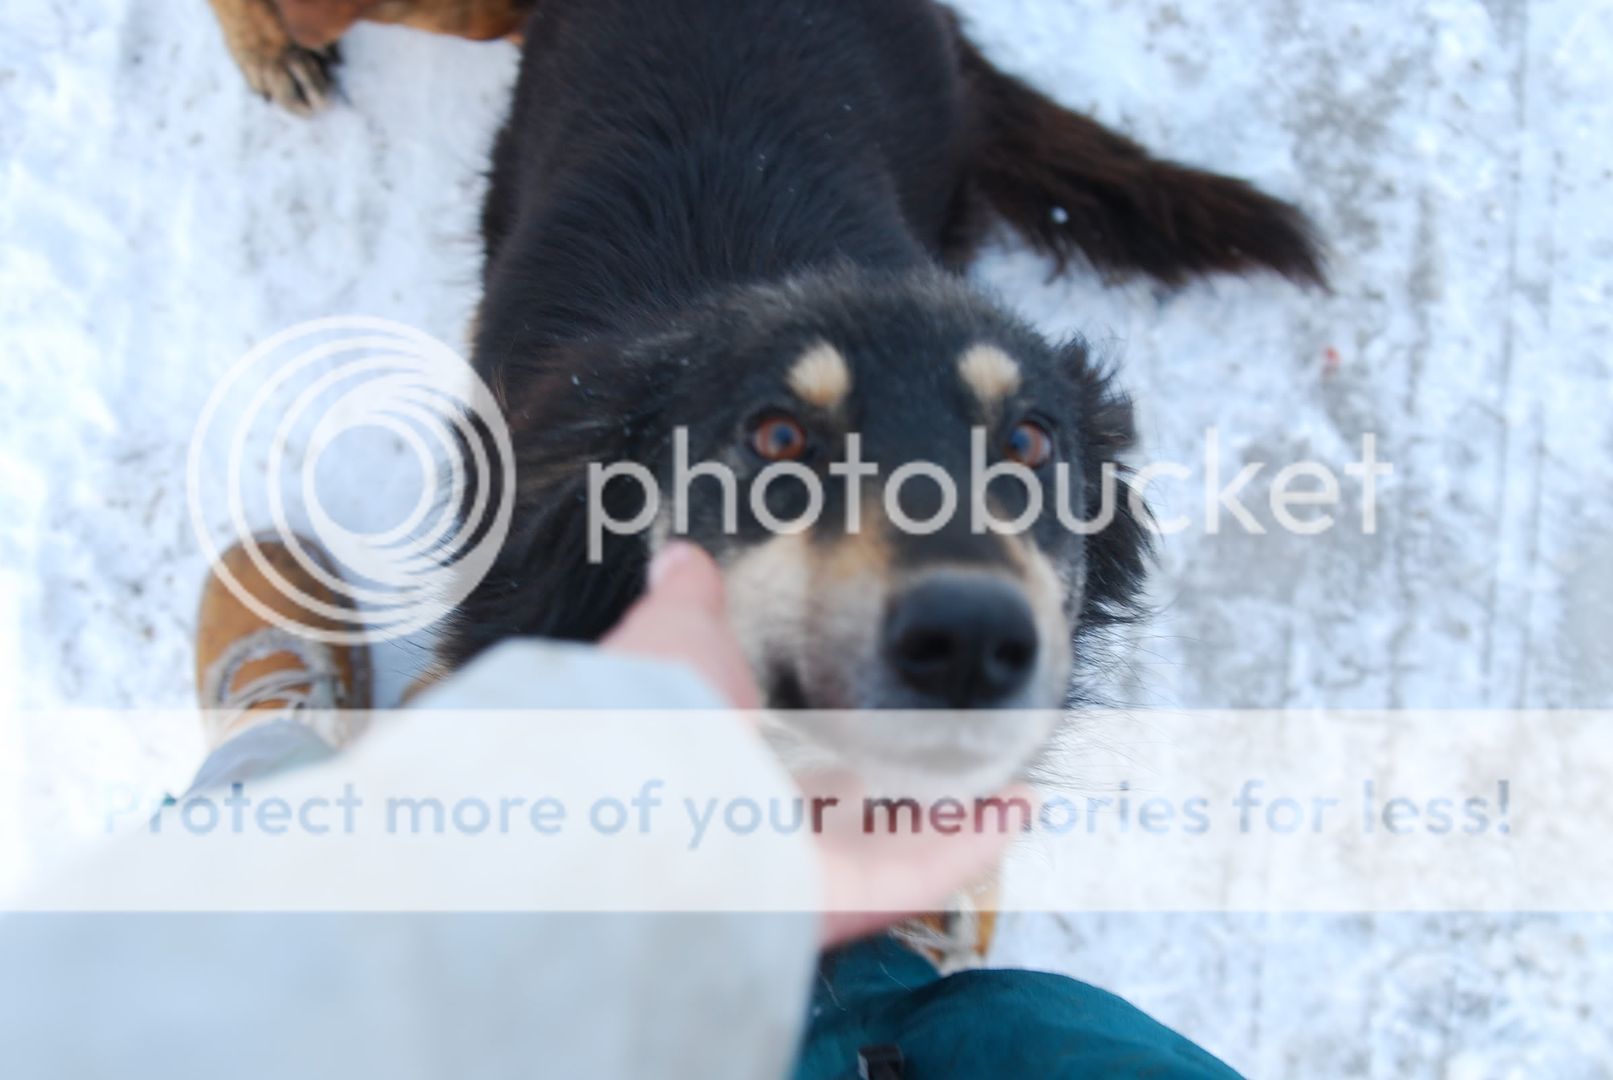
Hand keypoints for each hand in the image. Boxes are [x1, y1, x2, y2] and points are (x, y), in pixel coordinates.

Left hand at [604, 542, 1024, 946]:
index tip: (880, 717)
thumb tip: (679, 556)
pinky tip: (1020, 809)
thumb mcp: (673, 635)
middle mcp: (754, 836)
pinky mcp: (835, 903)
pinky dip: (973, 847)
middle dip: (899, 799)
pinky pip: (917, 878)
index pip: (782, 769)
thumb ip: (687, 602)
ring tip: (1012, 789)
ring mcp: (799, 877)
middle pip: (843, 826)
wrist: (626, 796)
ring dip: (955, 824)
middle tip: (955, 764)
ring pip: (890, 856)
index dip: (831, 749)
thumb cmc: (643, 718)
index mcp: (715, 774)